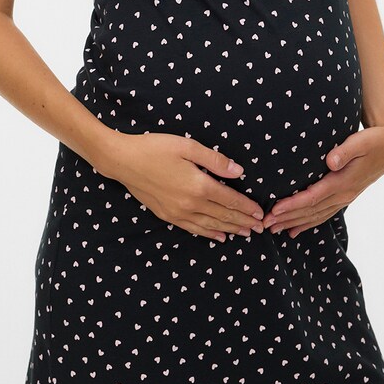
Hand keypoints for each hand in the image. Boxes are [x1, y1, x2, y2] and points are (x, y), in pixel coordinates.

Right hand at [104, 132, 265, 241]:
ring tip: (245, 234)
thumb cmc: (156, 148)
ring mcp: (178, 213)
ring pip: (210, 225)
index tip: (260, 213)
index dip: (247, 208)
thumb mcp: (188, 147)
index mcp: (199, 186)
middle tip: (260, 228)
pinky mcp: (167, 215)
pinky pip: (193, 229)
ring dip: (230, 230)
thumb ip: (215, 160)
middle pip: (223, 216)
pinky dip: (209, 234)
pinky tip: (219, 236)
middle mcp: (191, 204)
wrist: (123, 160)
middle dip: (243, 222)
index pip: (230, 200)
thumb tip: (238, 172)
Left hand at [261, 122, 383, 238]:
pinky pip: (324, 213)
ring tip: (275, 230)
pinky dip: (309, 222)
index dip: (292, 205)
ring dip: (295, 223)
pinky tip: (296, 229)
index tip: (274, 210)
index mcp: (344, 181)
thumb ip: (345, 150)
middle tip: (265, 224)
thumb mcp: (362, 141)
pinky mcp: (345, 195)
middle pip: (311, 211)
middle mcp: (343, 194)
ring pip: (316, 215)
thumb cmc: (374, 141)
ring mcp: (345, 197)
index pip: (313, 198)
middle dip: (287, 218)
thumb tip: (330, 161)